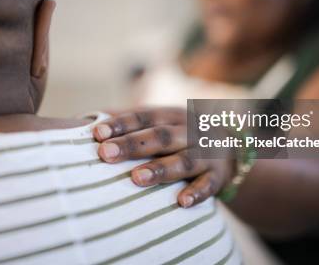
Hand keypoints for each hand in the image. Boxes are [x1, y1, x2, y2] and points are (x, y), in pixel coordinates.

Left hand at [93, 107, 233, 207]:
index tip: (97, 133)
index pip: (143, 116)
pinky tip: (180, 203)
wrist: (232, 147)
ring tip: (136, 178)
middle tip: (106, 154)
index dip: (121, 124)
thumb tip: (86, 118)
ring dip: (160, 169)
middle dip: (132, 145)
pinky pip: (208, 186)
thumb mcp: (162, 120)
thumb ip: (130, 119)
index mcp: (171, 115)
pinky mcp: (218, 176)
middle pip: (159, 136)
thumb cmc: (182, 134)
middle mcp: (188, 132)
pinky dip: (196, 194)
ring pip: (183, 161)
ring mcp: (205, 154)